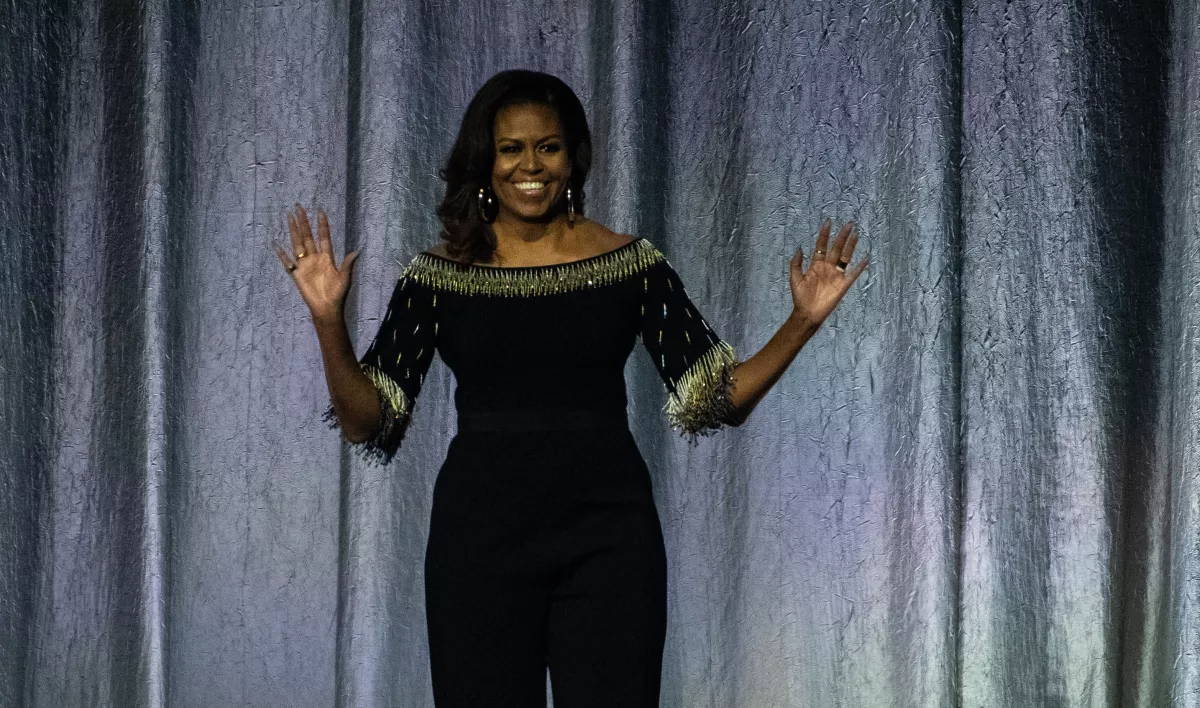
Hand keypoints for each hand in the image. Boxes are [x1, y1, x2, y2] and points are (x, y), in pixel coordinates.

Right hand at [278, 204, 358, 322]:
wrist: (326, 308)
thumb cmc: (337, 294)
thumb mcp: (345, 278)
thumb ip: (348, 264)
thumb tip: (357, 251)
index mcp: (327, 257)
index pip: (323, 237)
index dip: (322, 224)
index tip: (320, 211)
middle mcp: (314, 258)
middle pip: (307, 236)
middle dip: (303, 222)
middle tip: (299, 206)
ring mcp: (304, 265)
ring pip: (297, 243)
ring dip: (293, 231)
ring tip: (289, 217)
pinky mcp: (296, 274)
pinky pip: (287, 263)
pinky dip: (282, 255)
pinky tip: (276, 245)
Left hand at [788, 218, 868, 325]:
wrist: (807, 313)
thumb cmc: (800, 296)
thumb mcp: (795, 278)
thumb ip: (796, 263)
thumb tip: (799, 247)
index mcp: (816, 264)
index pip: (822, 245)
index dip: (825, 234)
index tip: (829, 222)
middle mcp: (828, 267)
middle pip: (836, 248)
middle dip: (842, 236)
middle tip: (849, 224)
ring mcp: (836, 275)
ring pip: (845, 257)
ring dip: (850, 246)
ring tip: (856, 234)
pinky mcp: (843, 285)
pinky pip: (853, 274)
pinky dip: (860, 267)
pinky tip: (866, 258)